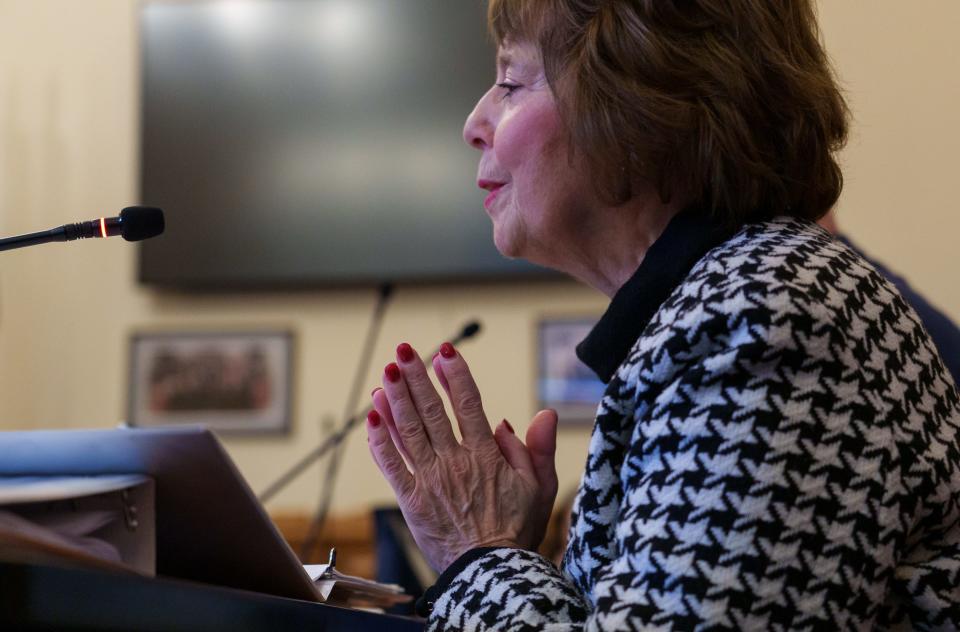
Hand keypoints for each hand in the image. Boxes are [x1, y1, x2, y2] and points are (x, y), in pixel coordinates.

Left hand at [366, 341, 558, 571]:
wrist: (490, 574)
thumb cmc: (517, 530)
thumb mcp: (541, 487)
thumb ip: (538, 448)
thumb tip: (540, 413)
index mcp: (487, 456)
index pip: (469, 405)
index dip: (456, 375)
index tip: (445, 351)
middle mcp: (455, 462)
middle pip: (432, 411)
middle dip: (416, 377)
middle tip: (404, 351)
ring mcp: (430, 480)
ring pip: (409, 431)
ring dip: (395, 399)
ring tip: (386, 371)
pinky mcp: (411, 500)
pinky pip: (391, 465)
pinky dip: (380, 440)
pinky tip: (372, 416)